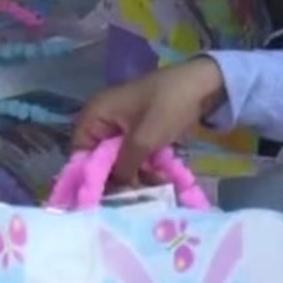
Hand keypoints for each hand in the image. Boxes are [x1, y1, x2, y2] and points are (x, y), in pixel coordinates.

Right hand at [72, 56, 226, 187]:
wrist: (202, 85)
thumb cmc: (167, 106)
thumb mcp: (143, 140)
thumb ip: (124, 167)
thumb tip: (116, 190)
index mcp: (95, 115)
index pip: (79, 152)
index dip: (89, 176)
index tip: (103, 197)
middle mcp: (104, 120)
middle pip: (99, 158)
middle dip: (116, 178)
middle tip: (131, 198)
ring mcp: (123, 126)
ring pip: (119, 159)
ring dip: (134, 175)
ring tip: (152, 190)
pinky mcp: (141, 131)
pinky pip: (135, 154)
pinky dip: (144, 166)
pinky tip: (159, 180)